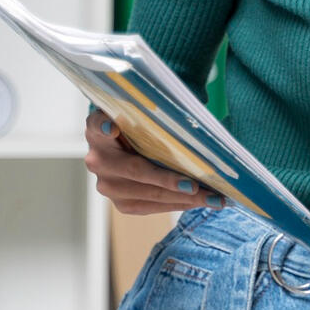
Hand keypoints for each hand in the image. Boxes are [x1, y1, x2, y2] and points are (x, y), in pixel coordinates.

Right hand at [84, 109, 218, 214]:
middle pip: (136, 171)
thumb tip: (192, 103)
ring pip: (147, 194)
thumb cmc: (141, 124)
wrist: (128, 146)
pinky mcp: (120, 202)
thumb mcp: (143, 112)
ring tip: (211, 198)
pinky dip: (177, 204)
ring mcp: (106, 184)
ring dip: (182, 198)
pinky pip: (150, 207)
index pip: (98, 125)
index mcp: (97, 129)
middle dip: (169, 181)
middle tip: (197, 186)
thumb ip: (154, 109)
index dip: (104, 127)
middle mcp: (97, 159)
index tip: (112, 128)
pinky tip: (198, 201)